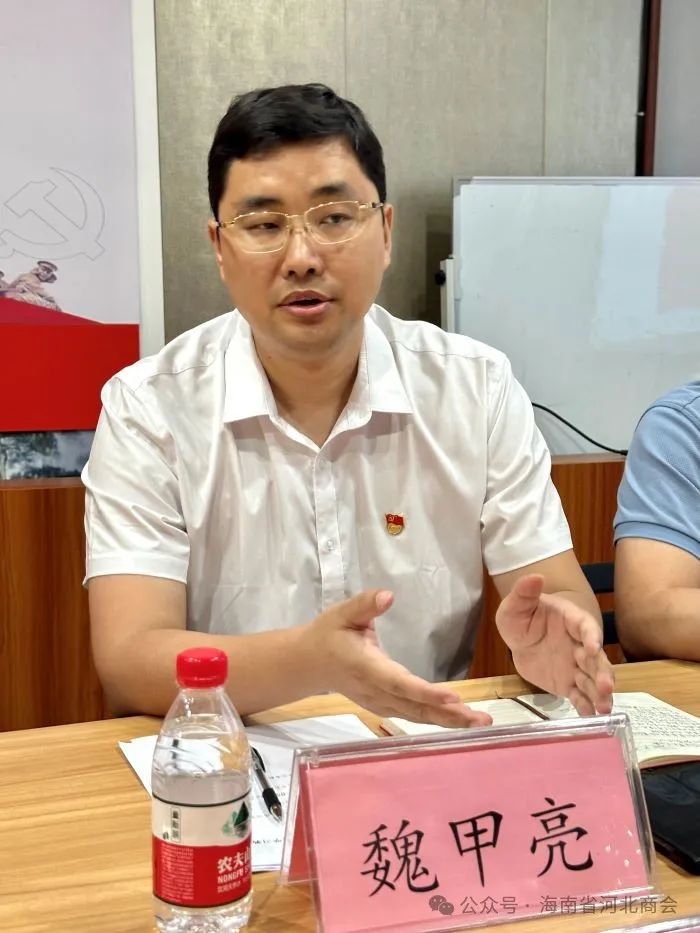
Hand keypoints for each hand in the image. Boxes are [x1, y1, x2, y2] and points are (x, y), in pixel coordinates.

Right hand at [301, 590, 492, 727]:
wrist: (308, 664)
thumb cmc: (328, 634)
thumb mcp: (342, 613)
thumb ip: (365, 604)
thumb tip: (388, 596)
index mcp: (366, 667)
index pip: (399, 683)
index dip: (426, 693)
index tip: (453, 698)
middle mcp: (375, 691)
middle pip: (415, 707)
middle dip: (448, 714)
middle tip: (479, 719)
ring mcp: (379, 703)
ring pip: (416, 716)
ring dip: (448, 721)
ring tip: (479, 721)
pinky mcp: (384, 707)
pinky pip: (413, 716)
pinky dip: (436, 719)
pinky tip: (459, 720)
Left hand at [496, 574, 613, 714]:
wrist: (521, 637)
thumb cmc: (523, 616)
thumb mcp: (516, 604)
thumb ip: (525, 592)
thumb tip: (534, 576)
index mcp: (570, 621)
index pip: (585, 626)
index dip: (591, 635)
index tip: (592, 647)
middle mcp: (578, 645)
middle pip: (595, 659)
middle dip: (602, 673)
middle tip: (606, 687)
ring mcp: (575, 666)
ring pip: (591, 680)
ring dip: (600, 694)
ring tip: (605, 709)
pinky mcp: (567, 683)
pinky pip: (579, 696)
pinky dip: (585, 706)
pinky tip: (591, 718)